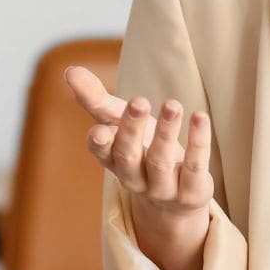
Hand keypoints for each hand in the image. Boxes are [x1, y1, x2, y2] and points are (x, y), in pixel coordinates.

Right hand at [65, 65, 211, 269]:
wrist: (177, 199)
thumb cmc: (144, 150)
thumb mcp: (121, 124)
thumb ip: (96, 99)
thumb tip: (69, 70)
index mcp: (114, 159)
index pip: (103, 152)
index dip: (101, 143)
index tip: (100, 129)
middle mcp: (135, 177)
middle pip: (129, 155)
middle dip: (133, 129)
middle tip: (139, 101)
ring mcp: (163, 188)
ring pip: (161, 162)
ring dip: (166, 132)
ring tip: (172, 104)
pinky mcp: (192, 192)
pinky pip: (194, 167)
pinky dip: (197, 143)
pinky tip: (200, 117)